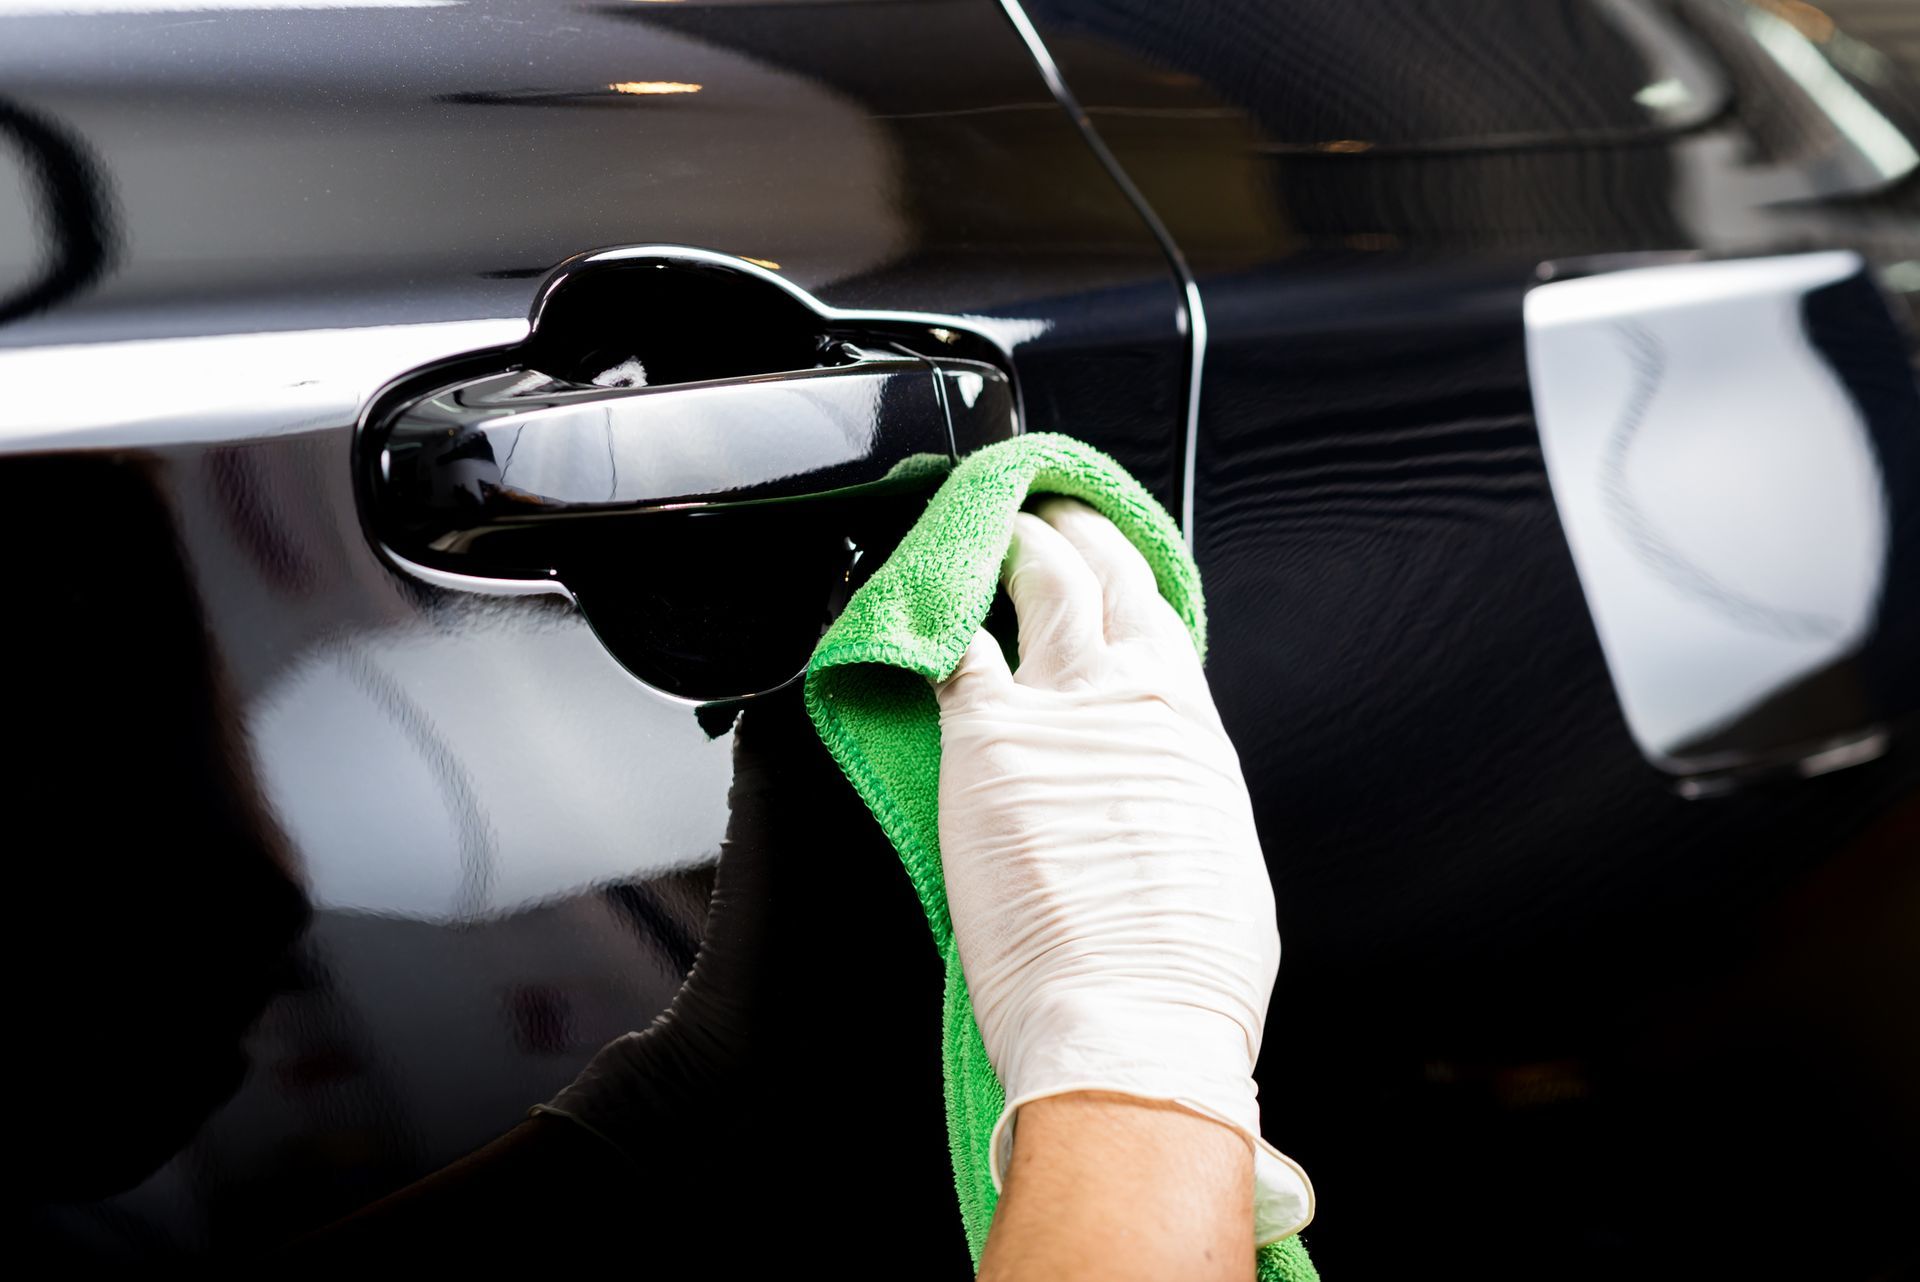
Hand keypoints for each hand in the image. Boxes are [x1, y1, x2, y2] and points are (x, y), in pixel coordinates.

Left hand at [934, 498, 1309, 1240]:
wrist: (1128, 1019)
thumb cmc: (1185, 974)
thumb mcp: (1218, 860)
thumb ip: (1180, 798)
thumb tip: (1162, 794)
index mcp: (1187, 723)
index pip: (1150, 607)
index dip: (1118, 563)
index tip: (1101, 543)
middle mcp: (1124, 695)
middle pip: (1088, 576)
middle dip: (1060, 529)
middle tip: (1036, 506)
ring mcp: (1049, 709)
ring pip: (1024, 588)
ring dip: (1001, 549)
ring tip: (982, 528)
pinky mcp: (979, 743)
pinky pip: (950, 655)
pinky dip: (938, 624)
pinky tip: (922, 611)